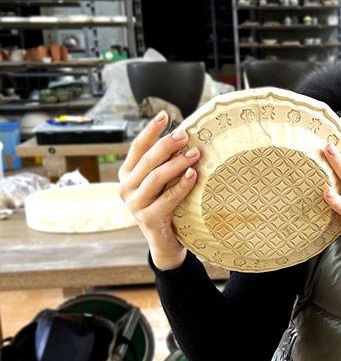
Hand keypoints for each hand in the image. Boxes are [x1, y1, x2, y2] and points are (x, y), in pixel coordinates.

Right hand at [118, 111, 199, 269]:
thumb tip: (185, 139)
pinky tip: (194, 175)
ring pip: (156, 178)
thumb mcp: (162, 185)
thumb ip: (165, 165)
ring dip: (177, 163)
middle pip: (147, 161)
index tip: (165, 116)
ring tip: (194, 153)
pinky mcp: (148, 219)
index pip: (137, 148)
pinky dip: (182, 185)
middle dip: (166, 145)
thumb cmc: (167, 209)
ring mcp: (135, 205)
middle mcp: (126, 189)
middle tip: (185, 134)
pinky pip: (168, 198)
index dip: (150, 131)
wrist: (165, 244)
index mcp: (127, 176)